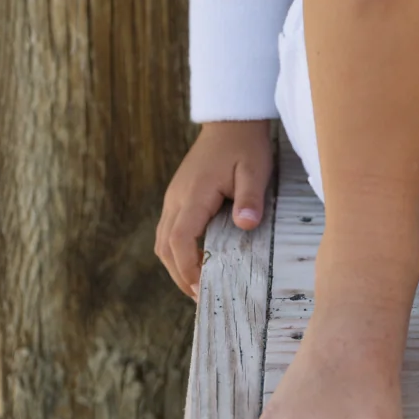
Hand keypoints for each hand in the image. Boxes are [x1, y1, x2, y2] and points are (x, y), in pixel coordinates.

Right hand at [155, 119, 273, 299]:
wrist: (231, 122)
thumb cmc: (245, 146)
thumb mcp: (255, 170)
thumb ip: (250, 198)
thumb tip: (246, 226)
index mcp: (193, 195)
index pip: (180, 240)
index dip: (188, 268)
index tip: (203, 288)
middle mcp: (176, 199)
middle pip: (165, 246)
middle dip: (180, 275)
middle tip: (202, 297)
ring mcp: (174, 198)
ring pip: (163, 240)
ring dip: (176, 265)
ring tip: (198, 284)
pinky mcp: (178, 197)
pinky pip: (170, 230)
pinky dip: (177, 250)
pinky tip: (197, 258)